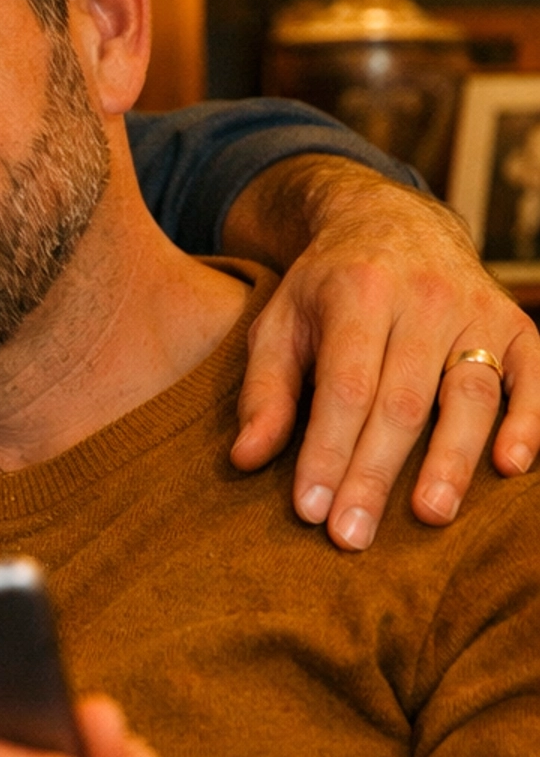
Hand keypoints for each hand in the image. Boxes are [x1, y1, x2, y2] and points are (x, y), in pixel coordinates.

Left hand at [229, 165, 539, 548]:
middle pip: (402, 400)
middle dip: (375, 473)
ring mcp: (476, 310)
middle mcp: (423, 298)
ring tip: (429, 515)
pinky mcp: (516, 325)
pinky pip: (533, 376)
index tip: (309, 509)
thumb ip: (265, 390)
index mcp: (358, 290)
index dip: (327, 450)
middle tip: (352, 534)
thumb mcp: (279, 322)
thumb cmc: (328, 288)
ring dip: (451, 459)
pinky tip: (511, 466)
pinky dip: (529, 420)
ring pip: (470, 393)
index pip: (345, 385)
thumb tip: (245, 458)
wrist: (393, 221)